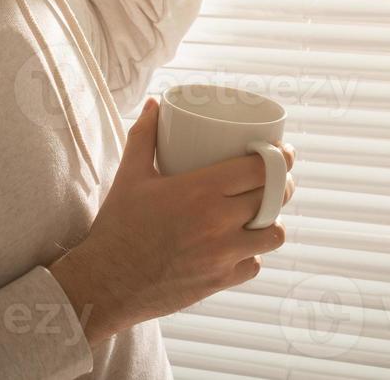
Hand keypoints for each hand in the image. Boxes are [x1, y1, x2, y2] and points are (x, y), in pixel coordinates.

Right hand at [46, 97, 296, 344]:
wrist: (106, 283)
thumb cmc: (117, 226)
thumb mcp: (129, 175)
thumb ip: (144, 135)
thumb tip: (156, 105)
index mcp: (200, 190)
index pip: (261, 169)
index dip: (281, 158)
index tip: (284, 152)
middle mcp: (218, 222)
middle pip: (275, 197)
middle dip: (282, 185)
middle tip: (277, 178)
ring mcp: (223, 255)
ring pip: (274, 234)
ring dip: (273, 220)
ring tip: (262, 212)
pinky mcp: (220, 281)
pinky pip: (255, 265)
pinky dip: (254, 253)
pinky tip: (242, 244)